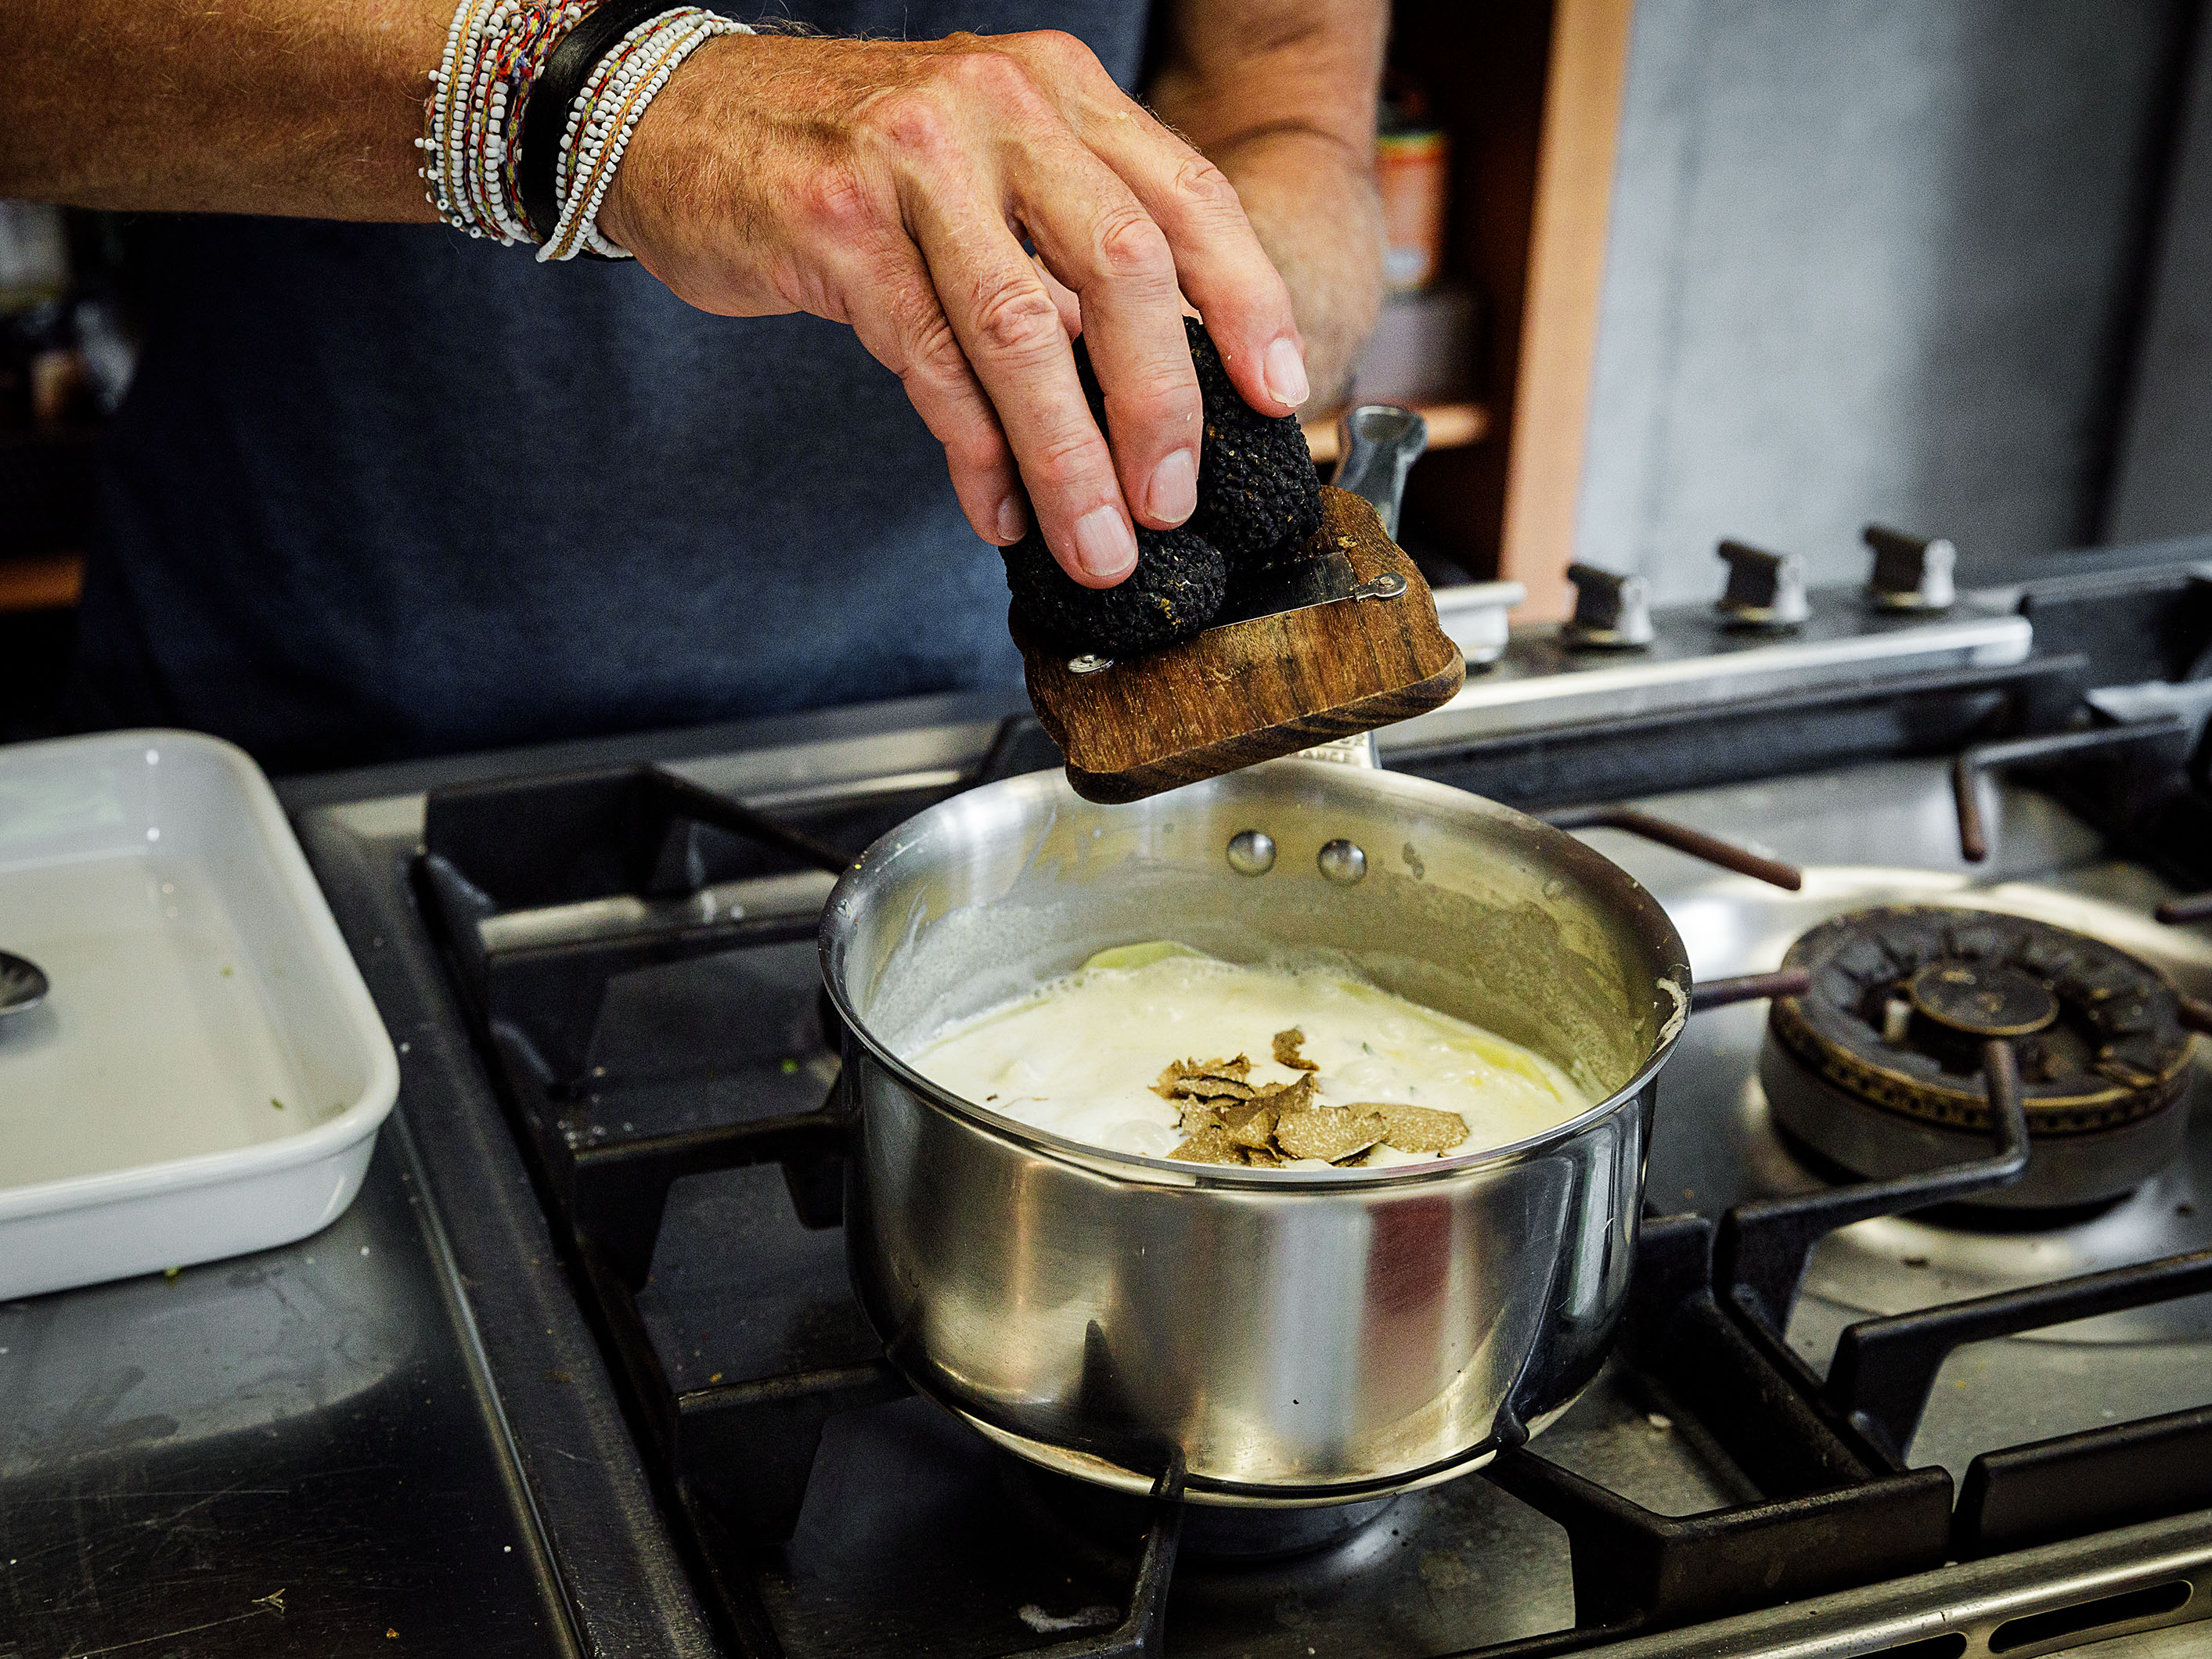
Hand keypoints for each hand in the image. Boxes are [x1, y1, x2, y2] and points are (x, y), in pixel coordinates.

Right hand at [598, 29, 1309, 586]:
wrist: (674, 113)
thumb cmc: (845, 154)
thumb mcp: (982, 163)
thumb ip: (1065, 245)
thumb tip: (1154, 383)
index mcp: (1057, 90)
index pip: (1190, 198)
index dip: (1248, 303)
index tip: (1280, 395)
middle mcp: (999, 106)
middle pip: (1125, 267)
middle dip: (1160, 405)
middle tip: (1171, 500)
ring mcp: (914, 161)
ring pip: (1024, 330)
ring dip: (1069, 458)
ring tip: (1095, 542)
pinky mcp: (836, 226)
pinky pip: (931, 361)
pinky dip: (974, 452)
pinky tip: (997, 509)